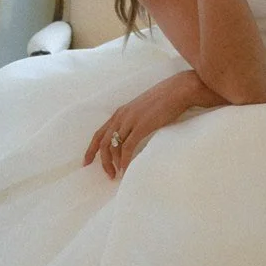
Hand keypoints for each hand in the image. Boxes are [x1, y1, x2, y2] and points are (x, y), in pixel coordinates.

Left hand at [85, 72, 219, 179]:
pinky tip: (125, 169)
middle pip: (103, 142)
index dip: (91, 149)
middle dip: (102, 161)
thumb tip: (133, 137)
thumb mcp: (143, 110)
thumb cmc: (165, 99)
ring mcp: (130, 121)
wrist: (178, 90)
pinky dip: (124, 161)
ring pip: (112, 146)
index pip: (99, 133)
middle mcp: (121, 116)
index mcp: (120, 112)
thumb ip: (134, 121)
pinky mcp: (141, 126)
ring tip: (117, 174)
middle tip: (108, 175)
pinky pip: (127, 148)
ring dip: (113, 163)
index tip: (87, 162)